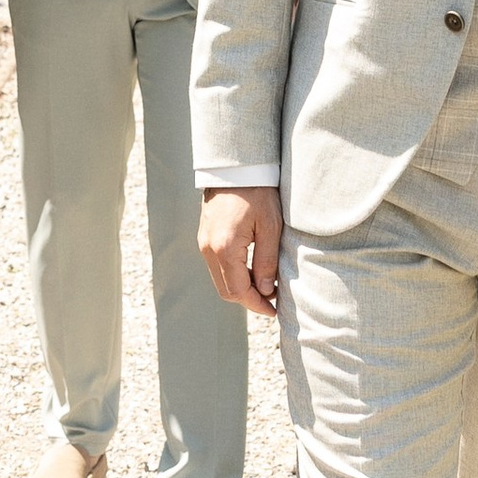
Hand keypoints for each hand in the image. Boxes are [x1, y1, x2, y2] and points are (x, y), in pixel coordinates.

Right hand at [201, 188, 283, 318]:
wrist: (237, 167)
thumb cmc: (258, 193)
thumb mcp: (271, 227)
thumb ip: (267, 262)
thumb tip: (264, 291)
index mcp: (225, 247)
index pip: (238, 291)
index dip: (257, 305)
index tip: (274, 311)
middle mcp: (208, 248)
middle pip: (226, 290)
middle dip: (249, 300)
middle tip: (272, 300)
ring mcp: (204, 242)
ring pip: (220, 279)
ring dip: (241, 287)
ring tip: (266, 285)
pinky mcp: (205, 237)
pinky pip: (217, 266)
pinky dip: (233, 274)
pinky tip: (252, 270)